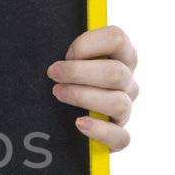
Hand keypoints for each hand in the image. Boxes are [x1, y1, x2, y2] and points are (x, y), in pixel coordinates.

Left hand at [47, 25, 138, 151]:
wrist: (60, 118)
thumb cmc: (64, 80)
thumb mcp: (66, 59)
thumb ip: (69, 50)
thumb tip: (46, 37)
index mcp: (120, 56)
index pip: (117, 38)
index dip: (89, 43)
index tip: (66, 53)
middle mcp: (127, 82)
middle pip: (116, 73)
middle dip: (79, 72)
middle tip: (53, 74)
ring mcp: (126, 109)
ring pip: (118, 102)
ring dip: (83, 96)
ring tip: (58, 93)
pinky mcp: (119, 136)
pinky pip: (121, 137)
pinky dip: (99, 131)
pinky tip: (79, 124)